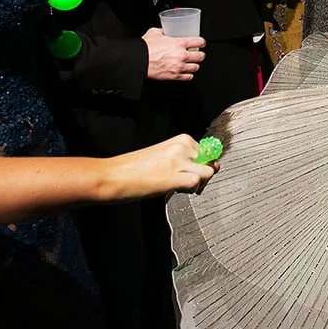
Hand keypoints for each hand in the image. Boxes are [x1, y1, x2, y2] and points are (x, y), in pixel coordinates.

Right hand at [101, 134, 218, 200]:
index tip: (188, 173)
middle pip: (210, 165)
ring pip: (207, 173)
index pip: (209, 154)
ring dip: (195, 184)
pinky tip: (172, 188)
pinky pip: (196, 182)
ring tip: (173, 185)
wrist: (112, 176)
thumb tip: (215, 167)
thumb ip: (189, 160)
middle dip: (200, 177)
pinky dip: (188, 189)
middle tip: (179, 183)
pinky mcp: (173, 175)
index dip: (201, 168)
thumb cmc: (137, 169)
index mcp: (181, 139)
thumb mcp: (166, 157)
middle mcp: (182, 146)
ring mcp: (179, 160)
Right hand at [142, 27, 205, 80]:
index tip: (201, 43)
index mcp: (179, 43)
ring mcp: (179, 67)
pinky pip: (188, 77)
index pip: (199, 42)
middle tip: (198, 54)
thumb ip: (163, 31)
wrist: (139, 60)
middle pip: (200, 56)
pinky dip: (188, 74)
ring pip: (195, 67)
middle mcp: (182, 55)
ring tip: (191, 63)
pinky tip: (186, 72)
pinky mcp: (175, 76)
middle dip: (200, 55)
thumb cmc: (145, 47)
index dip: (202, 42)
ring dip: (194, 65)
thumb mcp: (155, 32)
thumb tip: (165, 31)